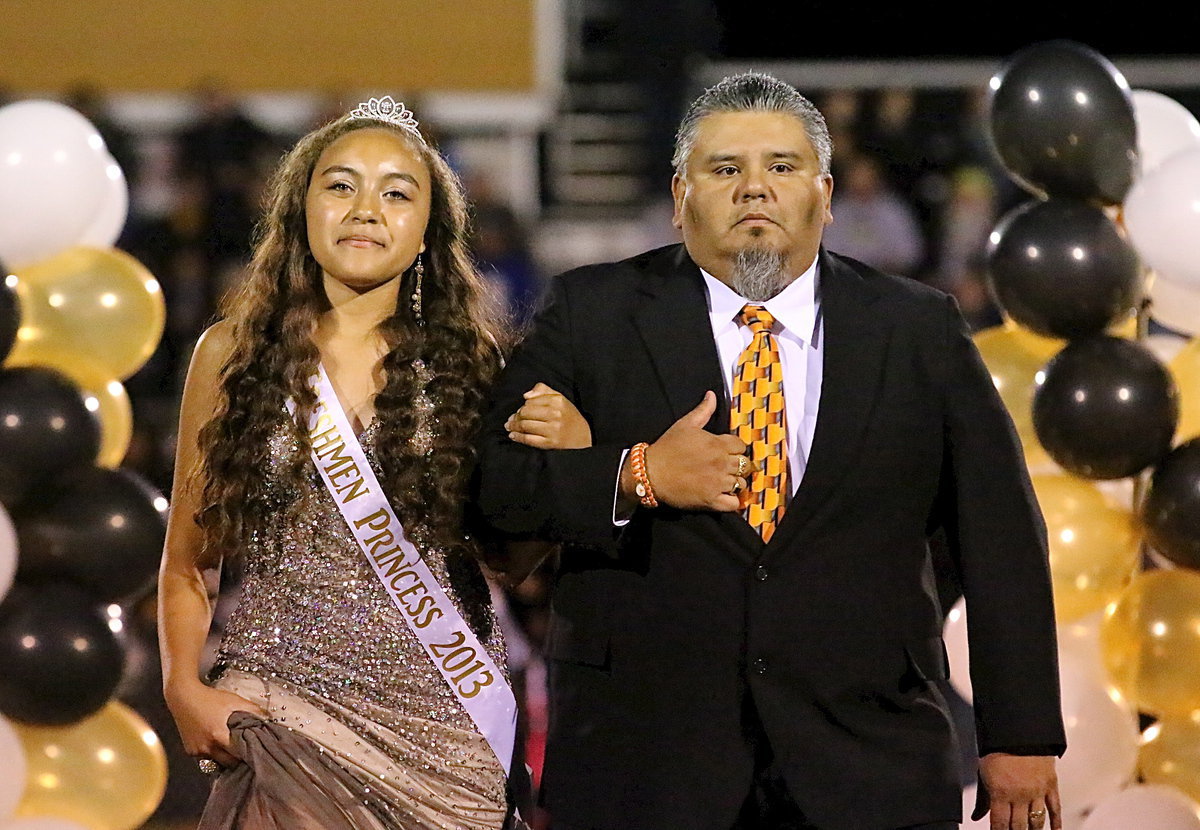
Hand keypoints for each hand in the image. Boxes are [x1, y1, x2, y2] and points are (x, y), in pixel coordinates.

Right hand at [165, 680, 268, 768]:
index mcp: (218, 735)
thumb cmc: (209, 698)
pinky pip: (205, 758)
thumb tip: (268, 717)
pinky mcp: (190, 751)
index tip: (255, 752)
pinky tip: (218, 744)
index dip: (247, 753)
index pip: (238, 754)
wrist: (183, 697)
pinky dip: (213, 754)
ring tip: (232, 748)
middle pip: (228, 762)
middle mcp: (207, 746)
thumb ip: (252, 709)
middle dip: (237, 759)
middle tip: (246, 752)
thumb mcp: (233, 700)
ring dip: (224, 757)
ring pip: (216, 761)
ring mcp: (197, 750)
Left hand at [506, 382, 592, 448]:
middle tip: (512, 419)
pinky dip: (518, 437)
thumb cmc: (569, 417)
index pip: (530, 401)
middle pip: (525, 413)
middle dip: (516, 416)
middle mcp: (555, 414)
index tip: (519, 410)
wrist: (583, 437)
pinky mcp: (550, 443)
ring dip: (513, 426)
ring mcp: (553, 429)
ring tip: (510, 426)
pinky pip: (528, 439)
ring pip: (525, 425)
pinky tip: (513, 435)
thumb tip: (526, 395)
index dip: (522, 406)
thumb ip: (543, 390)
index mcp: (558, 400)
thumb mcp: (560, 399)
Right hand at [638, 391, 746, 511]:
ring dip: (736, 483)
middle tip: (727, 468)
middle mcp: (722, 463)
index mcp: (718, 444)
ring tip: (725, 482)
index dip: (735, 448)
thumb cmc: (667, 448)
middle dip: (738, 466)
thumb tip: (712, 395)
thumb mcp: (685, 424)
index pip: (742, 446)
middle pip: (745, 465)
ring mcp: (718, 483)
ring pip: (741, 484)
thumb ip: (703, 410)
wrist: (650, 473)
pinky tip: (725, 496)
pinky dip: (733, 501)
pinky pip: (734, 504)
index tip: (727, 452)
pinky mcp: (712, 501)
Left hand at [978, 753, 1061, 829]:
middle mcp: (1020, 795)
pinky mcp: (1051, 785)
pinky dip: (1056, 823)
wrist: (1017, 729)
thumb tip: (976, 817)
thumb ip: (983, 800)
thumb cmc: (997, 749)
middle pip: (1019, 827)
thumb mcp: (983, 774)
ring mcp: (1037, 791)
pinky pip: (1055, 809)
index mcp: (1000, 792)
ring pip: (1037, 822)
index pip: (1000, 824)